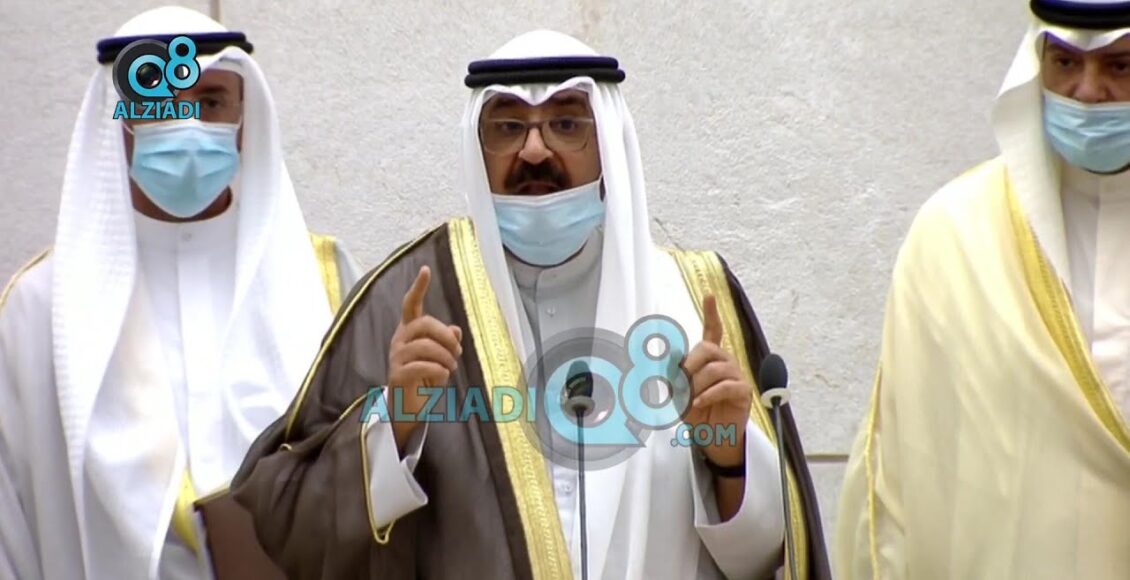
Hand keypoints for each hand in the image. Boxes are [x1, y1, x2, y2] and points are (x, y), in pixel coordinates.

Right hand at [387, 265, 462, 453]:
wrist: (408, 407)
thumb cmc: (425, 378)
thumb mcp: (440, 357)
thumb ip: (447, 341)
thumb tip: (455, 329)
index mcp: (409, 331)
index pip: (411, 304)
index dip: (418, 287)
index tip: (425, 269)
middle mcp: (400, 340)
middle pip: (423, 323)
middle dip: (445, 335)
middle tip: (457, 350)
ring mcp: (396, 357)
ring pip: (424, 346)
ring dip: (445, 356)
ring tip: (451, 367)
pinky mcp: (397, 375)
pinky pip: (421, 366)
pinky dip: (439, 371)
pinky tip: (443, 376)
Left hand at [681, 294, 751, 468]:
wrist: (711, 437)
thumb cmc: (696, 412)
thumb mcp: (678, 392)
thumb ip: (674, 374)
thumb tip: (668, 357)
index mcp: (710, 358)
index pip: (713, 331)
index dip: (711, 313)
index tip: (709, 295)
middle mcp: (725, 362)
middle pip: (708, 348)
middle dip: (690, 364)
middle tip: (680, 383)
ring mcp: (736, 375)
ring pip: (715, 369)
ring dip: (697, 384)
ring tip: (691, 400)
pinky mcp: (743, 391)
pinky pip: (725, 386)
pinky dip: (708, 394)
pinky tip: (699, 403)